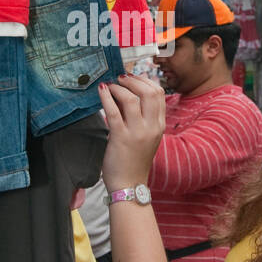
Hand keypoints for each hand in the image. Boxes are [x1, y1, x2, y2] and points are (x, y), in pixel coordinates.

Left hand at [97, 73, 164, 191]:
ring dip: (118, 88)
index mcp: (159, 125)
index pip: (159, 93)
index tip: (132, 77)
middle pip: (149, 92)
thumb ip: (143, 115)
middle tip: (120, 78)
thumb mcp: (147, 136)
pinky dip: (106, 98)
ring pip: (131, 99)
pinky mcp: (121, 138)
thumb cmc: (134, 160)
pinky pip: (113, 111)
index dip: (145, 80)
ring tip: (109, 86)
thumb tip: (134, 90)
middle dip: (133, 80)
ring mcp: (138, 133)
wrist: (129, 184)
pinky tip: (101, 92)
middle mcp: (152, 127)